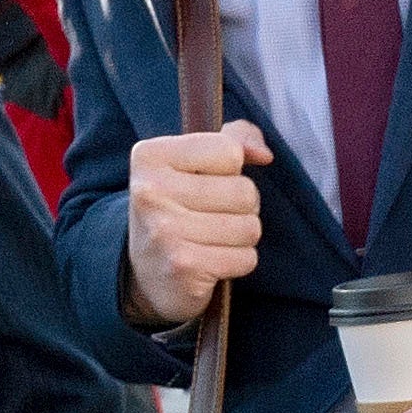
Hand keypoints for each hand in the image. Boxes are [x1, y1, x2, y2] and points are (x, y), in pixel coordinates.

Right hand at [124, 121, 272, 320]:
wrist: (147, 273)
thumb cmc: (179, 208)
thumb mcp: (195, 163)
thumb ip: (234, 140)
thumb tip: (264, 154)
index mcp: (150, 157)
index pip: (228, 150)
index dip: (231, 171)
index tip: (206, 183)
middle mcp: (150, 191)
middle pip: (244, 191)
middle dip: (242, 207)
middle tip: (212, 217)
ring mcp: (164, 231)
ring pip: (249, 227)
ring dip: (241, 237)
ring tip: (212, 239)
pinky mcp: (183, 267)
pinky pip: (246, 258)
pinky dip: (238, 262)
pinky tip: (212, 262)